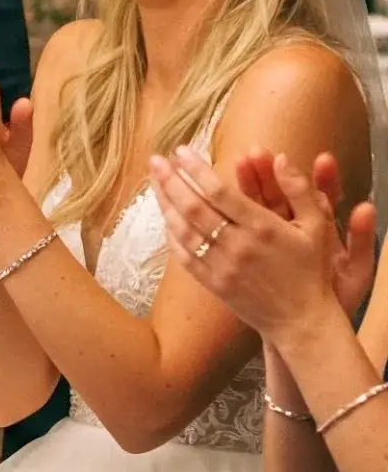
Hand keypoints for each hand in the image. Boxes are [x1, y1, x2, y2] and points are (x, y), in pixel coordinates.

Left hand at [149, 145, 376, 343]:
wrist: (303, 321)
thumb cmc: (311, 270)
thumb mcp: (318, 227)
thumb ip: (300, 190)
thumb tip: (282, 157)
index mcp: (263, 228)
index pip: (219, 192)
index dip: (197, 169)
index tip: (181, 150)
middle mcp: (239, 246)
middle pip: (194, 208)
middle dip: (171, 180)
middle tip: (156, 159)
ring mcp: (223, 267)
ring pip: (183, 230)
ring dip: (165, 203)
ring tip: (154, 180)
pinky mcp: (213, 284)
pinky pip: (184, 255)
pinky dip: (171, 234)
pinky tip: (165, 216)